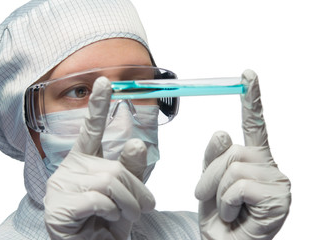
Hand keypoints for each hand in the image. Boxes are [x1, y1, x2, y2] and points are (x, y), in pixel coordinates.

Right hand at [43, 77, 154, 239]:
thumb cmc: (108, 222)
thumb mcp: (127, 195)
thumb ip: (131, 169)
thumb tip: (137, 142)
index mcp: (84, 161)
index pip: (91, 129)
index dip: (98, 105)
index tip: (105, 81)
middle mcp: (69, 168)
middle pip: (114, 167)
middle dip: (136, 191)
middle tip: (141, 208)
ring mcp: (60, 186)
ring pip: (109, 182)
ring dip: (127, 204)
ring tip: (123, 216)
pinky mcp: (57, 206)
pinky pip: (98, 199)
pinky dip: (111, 212)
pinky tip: (103, 219)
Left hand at [195, 70, 290, 239]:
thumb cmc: (220, 216)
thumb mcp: (209, 182)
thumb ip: (214, 157)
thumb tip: (222, 131)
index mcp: (253, 158)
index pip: (253, 124)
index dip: (251, 99)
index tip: (248, 75)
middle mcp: (270, 165)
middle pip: (231, 150)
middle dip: (210, 176)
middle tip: (209, 197)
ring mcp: (278, 180)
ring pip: (233, 169)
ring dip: (218, 193)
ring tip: (227, 209)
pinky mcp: (279, 197)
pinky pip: (239, 187)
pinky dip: (229, 204)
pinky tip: (237, 215)